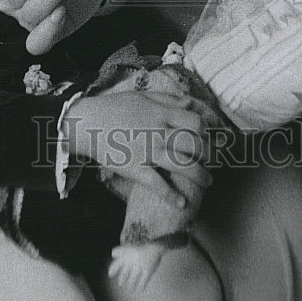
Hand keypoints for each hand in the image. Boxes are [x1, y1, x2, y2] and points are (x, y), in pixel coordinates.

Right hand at [63, 90, 212, 210]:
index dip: (207, 131)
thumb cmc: (115, 108)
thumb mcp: (143, 96)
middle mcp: (158, 131)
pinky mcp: (135, 168)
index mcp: (161, 113)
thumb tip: (191, 103)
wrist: (87, 123)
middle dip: (210, 156)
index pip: (196, 122)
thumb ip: (168, 99)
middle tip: (214, 162)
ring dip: (200, 176)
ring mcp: (148, 151)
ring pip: (183, 165)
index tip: (210, 138)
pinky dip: (172, 196)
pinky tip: (182, 203)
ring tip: (208, 182)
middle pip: (195, 145)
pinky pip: (157, 184)